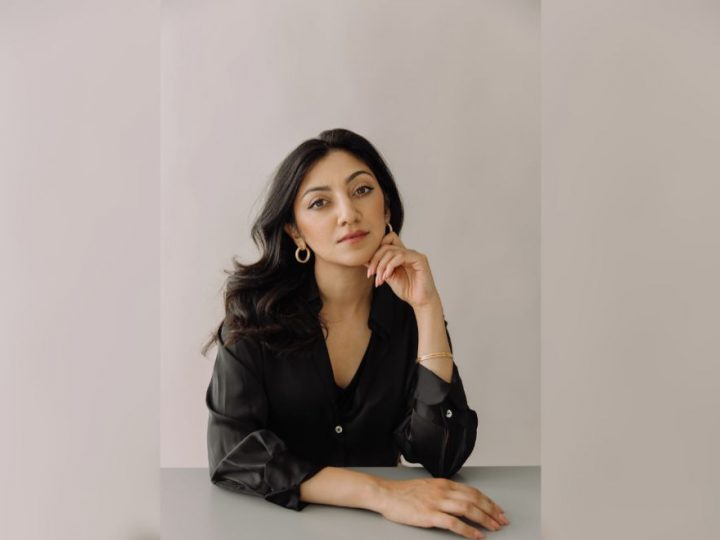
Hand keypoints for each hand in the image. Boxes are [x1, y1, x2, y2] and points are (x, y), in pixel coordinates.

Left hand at [364, 231, 439, 309]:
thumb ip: (379, 267)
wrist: (420, 301)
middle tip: (370, 274)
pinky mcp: (420, 259)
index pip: (385, 242)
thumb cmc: (407, 290)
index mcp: (400, 255)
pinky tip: (387, 276)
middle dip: (375, 259)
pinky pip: (401, 256)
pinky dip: (390, 266)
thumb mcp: (388, 277)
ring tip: (380, 279)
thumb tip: (364, 260)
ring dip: (382, 265)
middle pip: (386, 246)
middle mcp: (407, 252)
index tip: (368, 267)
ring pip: (391, 251)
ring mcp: (414, 254)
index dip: (375, 252)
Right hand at [372, 477, 509, 538]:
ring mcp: (437, 503)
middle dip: (491, 510)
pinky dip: (468, 530)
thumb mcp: (428, 487)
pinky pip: (454, 523)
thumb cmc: (403, 493)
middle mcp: (443, 491)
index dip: (488, 501)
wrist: (385, 494)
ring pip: (468, 509)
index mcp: (444, 484)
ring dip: (484, 519)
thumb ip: (443, 492)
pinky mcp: (429, 515)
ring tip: (494, 528)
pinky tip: (476, 536)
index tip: (497, 510)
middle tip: (502, 520)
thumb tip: (459, 500)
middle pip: (474, 499)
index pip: (472, 491)